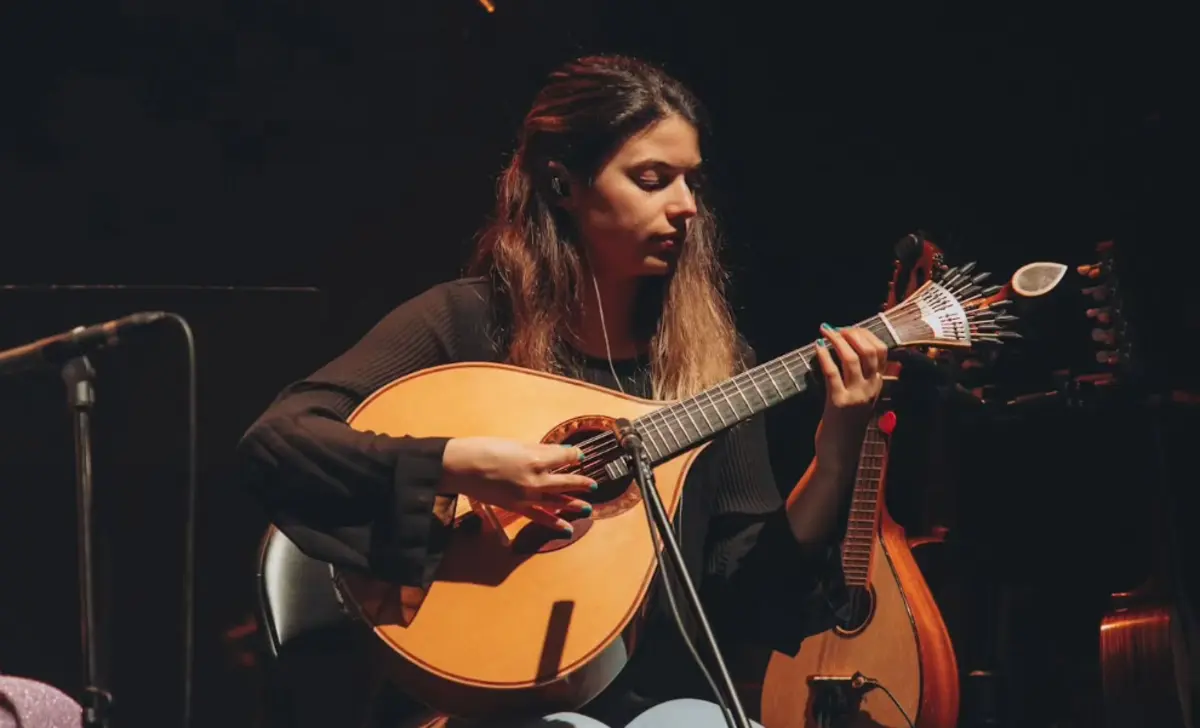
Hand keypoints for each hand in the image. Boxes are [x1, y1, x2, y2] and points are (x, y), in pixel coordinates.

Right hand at [441, 437, 596, 532]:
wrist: (462, 466)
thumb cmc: (486, 449)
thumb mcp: (516, 444)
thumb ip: (539, 450)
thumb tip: (557, 452)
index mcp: (536, 459)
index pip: (564, 457)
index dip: (574, 456)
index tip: (579, 456)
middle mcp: (536, 480)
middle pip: (566, 481)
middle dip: (581, 483)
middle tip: (593, 485)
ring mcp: (527, 496)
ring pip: (557, 501)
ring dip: (573, 504)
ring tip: (587, 508)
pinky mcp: (517, 507)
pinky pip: (540, 516)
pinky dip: (554, 523)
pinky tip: (566, 528)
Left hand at [812, 323, 888, 464]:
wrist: (840, 453)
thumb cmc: (845, 424)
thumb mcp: (860, 398)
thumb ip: (859, 378)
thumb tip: (845, 350)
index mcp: (878, 385)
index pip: (882, 351)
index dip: (865, 334)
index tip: (849, 328)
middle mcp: (871, 389)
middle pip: (869, 350)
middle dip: (851, 333)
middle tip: (835, 329)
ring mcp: (857, 396)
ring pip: (852, 359)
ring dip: (837, 341)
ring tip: (825, 333)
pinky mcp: (839, 403)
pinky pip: (833, 373)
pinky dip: (824, 357)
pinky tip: (816, 349)